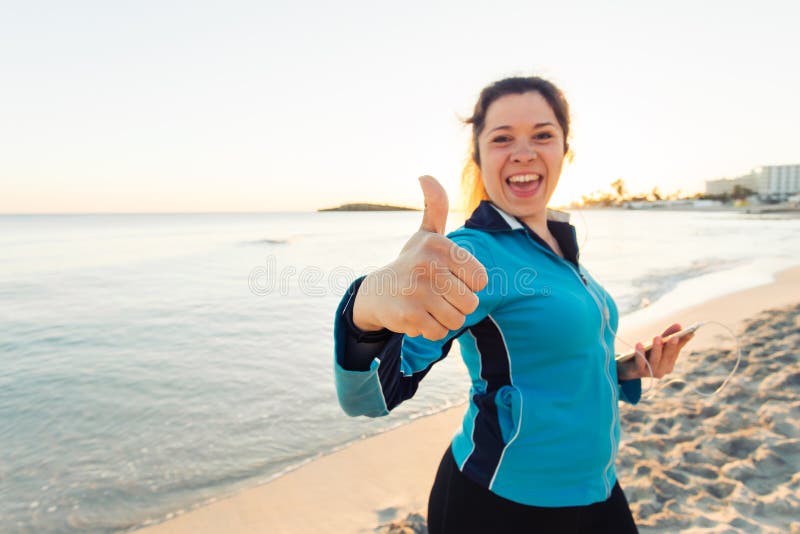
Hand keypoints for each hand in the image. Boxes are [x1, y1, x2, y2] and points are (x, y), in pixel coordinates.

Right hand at [352, 176, 487, 339]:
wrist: (377, 292)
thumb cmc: (412, 263)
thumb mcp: (425, 234)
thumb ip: (435, 206)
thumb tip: (425, 175)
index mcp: (439, 245)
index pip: (480, 280)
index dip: (468, 285)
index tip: (448, 278)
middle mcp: (428, 265)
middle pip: (470, 303)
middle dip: (456, 305)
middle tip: (436, 295)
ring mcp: (418, 290)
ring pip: (456, 320)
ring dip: (444, 318)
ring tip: (427, 305)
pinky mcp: (409, 315)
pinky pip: (439, 332)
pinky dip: (430, 330)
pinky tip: (416, 316)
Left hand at [617, 323, 694, 379]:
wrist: (625, 367)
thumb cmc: (645, 354)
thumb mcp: (657, 345)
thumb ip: (668, 336)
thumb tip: (679, 325)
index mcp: (668, 365)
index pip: (676, 352)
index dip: (681, 342)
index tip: (688, 333)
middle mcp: (661, 371)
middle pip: (667, 358)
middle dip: (671, 347)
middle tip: (674, 336)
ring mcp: (649, 372)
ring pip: (655, 360)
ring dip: (657, 349)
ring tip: (657, 337)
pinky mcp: (637, 371)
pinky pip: (640, 362)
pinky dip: (640, 353)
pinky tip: (639, 343)